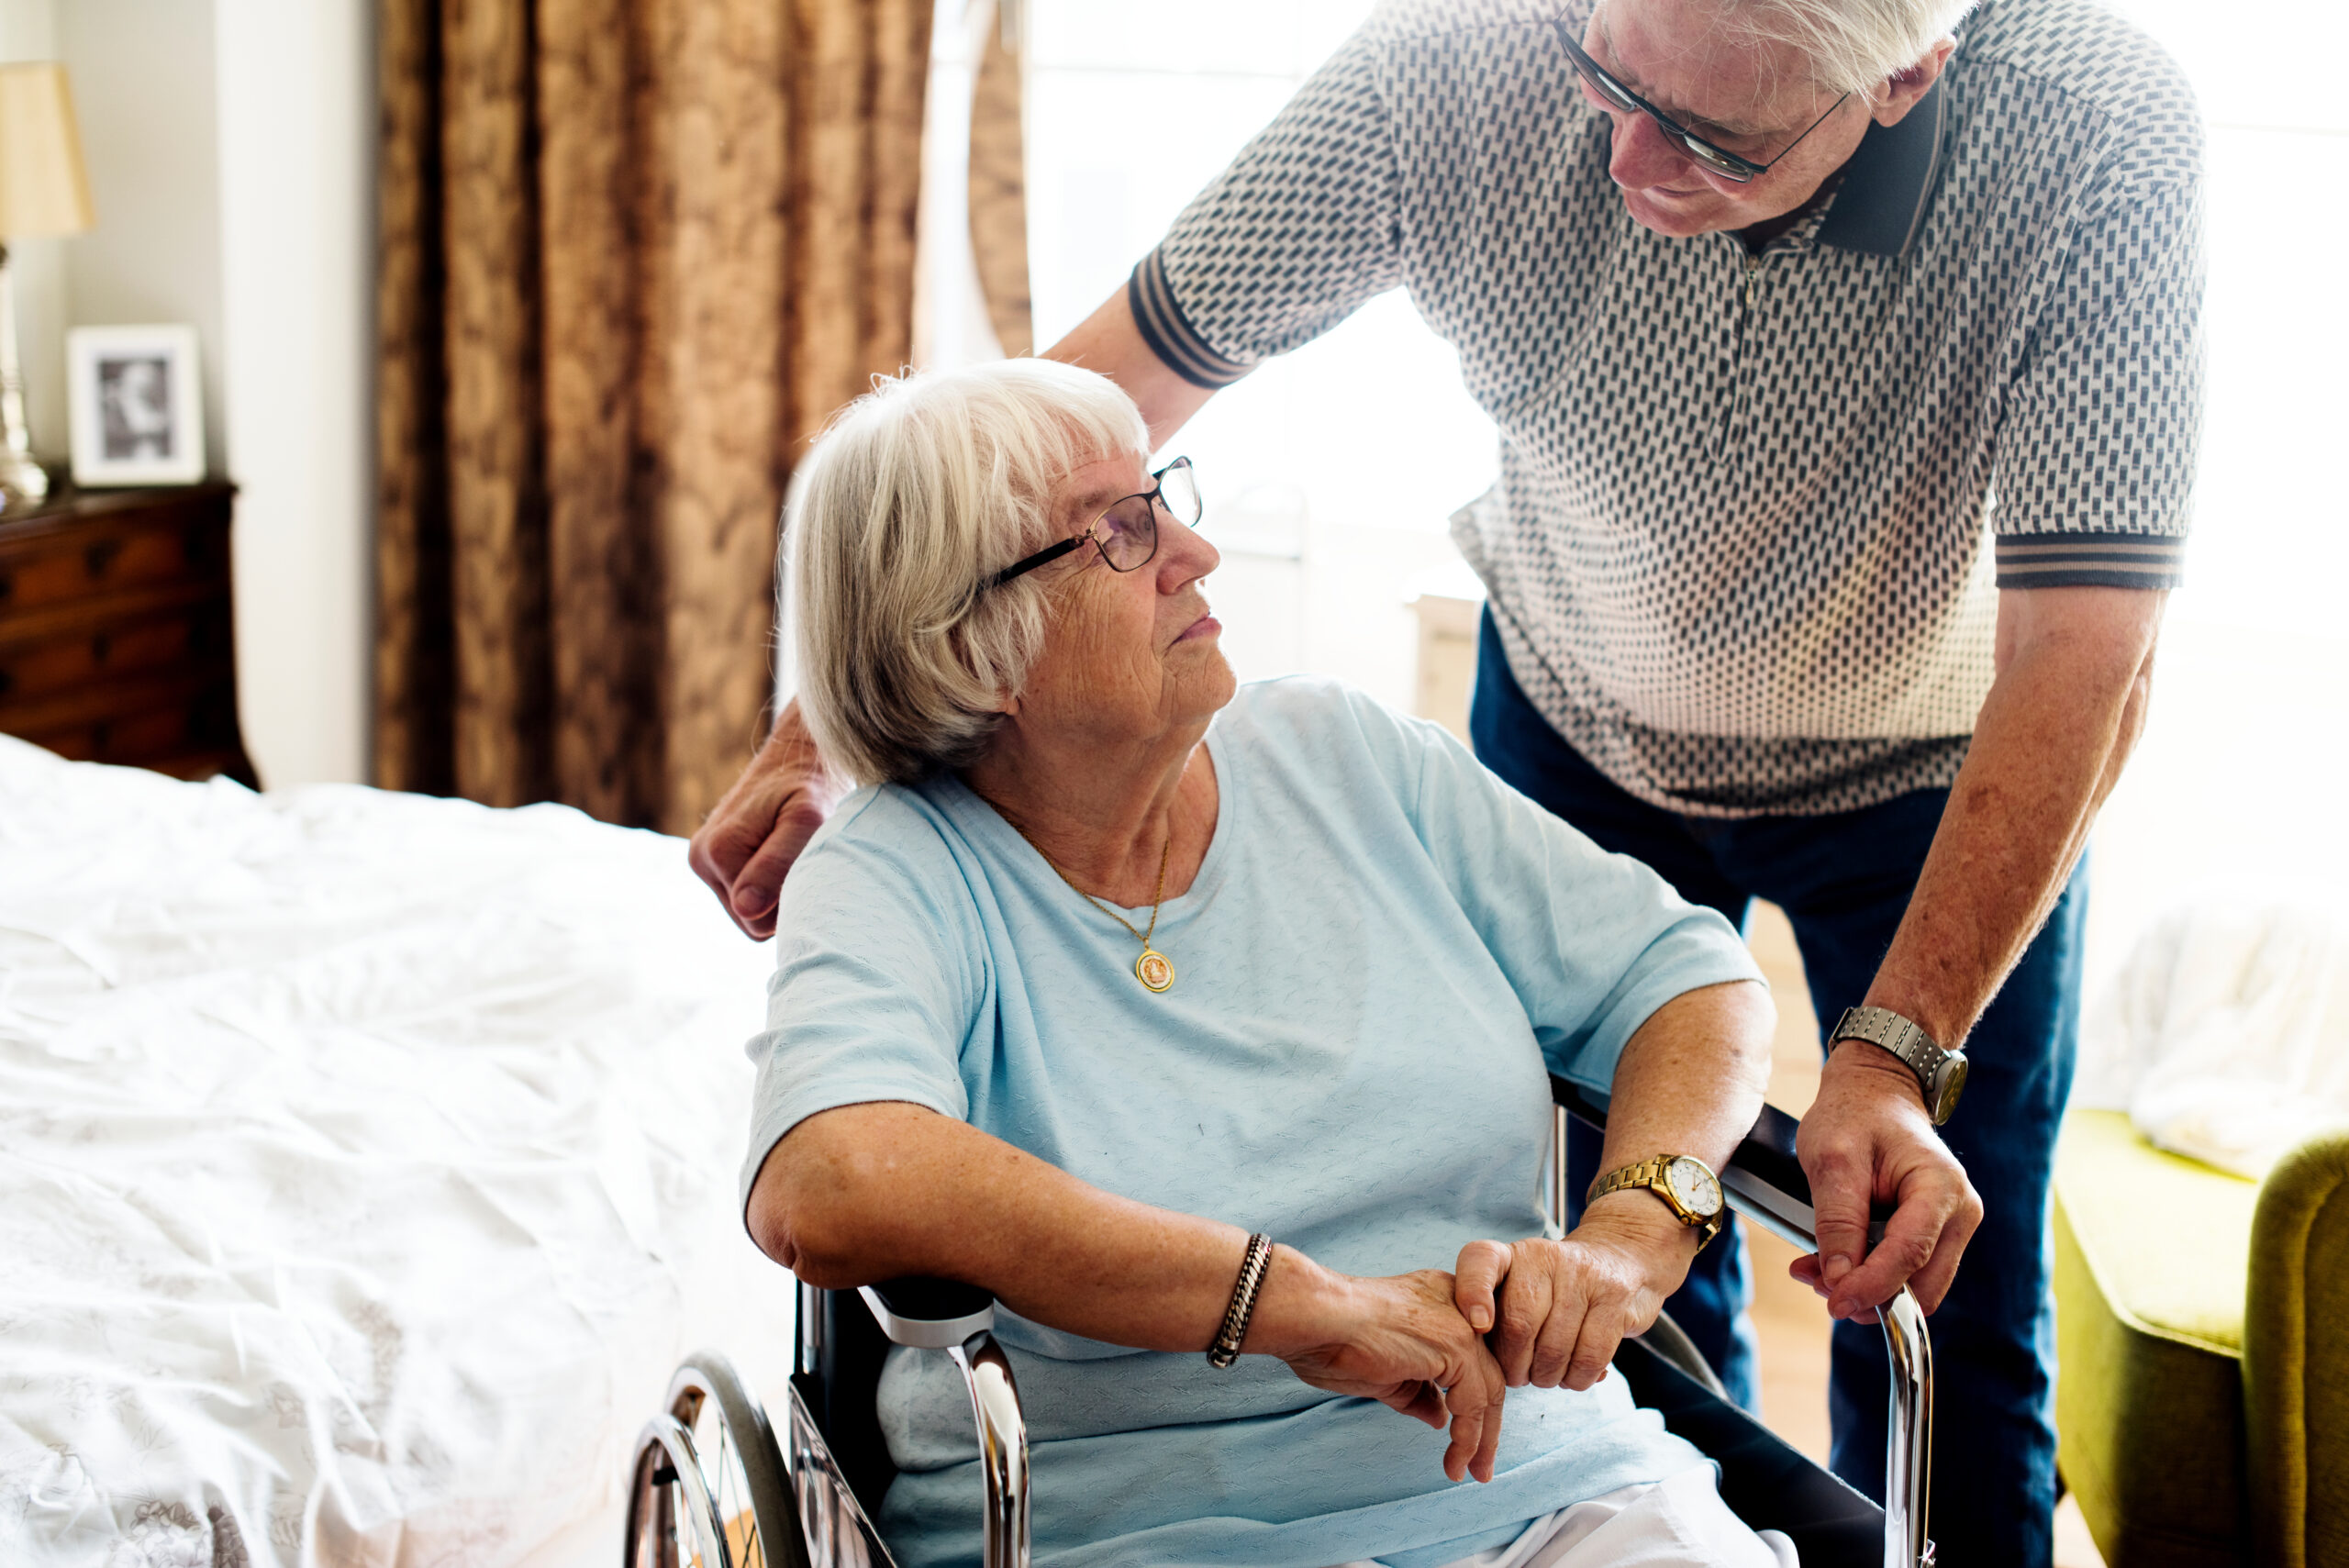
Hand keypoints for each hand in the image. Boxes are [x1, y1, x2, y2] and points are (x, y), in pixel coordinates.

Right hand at [687, 702, 842, 938]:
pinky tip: (778, 853)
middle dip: (782, 898)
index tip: (805, 863)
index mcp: (717, 852)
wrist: (800, 756)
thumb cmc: (810, 787)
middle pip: (751, 920)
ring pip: (749, 912)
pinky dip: (768, 883)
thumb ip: (777, 864)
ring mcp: (703, 860)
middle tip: (801, 856)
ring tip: (790, 850)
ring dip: (776, 890)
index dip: (791, 902)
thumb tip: (746, 907)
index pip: (759, 924)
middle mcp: (701, 859)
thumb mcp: (805, 820)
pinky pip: (746, 897)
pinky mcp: (712, 860)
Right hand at [1265, 1264, 1509, 1483]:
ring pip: (1489, 1392)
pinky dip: (1467, 1439)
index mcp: (1442, 1302)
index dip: (1473, 1402)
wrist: (1312, 1318)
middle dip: (1486, 1427)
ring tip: (1470, 1473)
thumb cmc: (1331, 1339)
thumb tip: (1442, 1418)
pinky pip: (1473, 1403)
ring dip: (1480, 1440)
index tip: (1468, 1441)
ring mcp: (1461, 1323)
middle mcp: (1459, 1305)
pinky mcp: (1456, 1345)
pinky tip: (1454, 1462)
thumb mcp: (1384, 1372)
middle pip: (1488, 1375)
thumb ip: (1418, 1391)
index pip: (1473, 1360)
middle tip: (1480, 1468)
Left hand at [1451, 1198, 1695, 1392]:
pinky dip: (1576, 1379)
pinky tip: (1574, 1376)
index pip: (1480, 1260)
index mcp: (1511, 1255)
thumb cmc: (1555, 1292)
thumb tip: (1484, 1366)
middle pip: (1518, 1324)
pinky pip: (1589, 1356)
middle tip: (1519, 1377)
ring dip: (1547, 1378)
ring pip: (1554, 1347)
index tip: (1478, 1327)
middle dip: (1515, 1367)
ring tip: (1547, 1376)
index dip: (1473, 1294)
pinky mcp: (1614, 1297)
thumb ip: (1496, 1318)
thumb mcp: (1520, 1290)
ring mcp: (1582, 1274)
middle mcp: (1544, 1257)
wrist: (1618, 1260)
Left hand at [1793, 1041, 1982, 1320]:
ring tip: (1815, 1268)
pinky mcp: (1936, 1235)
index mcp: (1941, 1187)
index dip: (1871, 1286)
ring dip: (1866, 1289)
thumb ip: (1837, 1220)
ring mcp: (1952, 1226)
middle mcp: (1959, 1213)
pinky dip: (1871, 1276)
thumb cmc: (1855, 1114)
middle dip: (1869, 1294)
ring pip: (1915, 1287)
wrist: (1876, 1092)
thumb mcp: (1832, 1159)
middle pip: (1922, 1286)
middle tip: (1813, 1280)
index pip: (1911, 1255)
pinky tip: (1835, 1262)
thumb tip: (1839, 1279)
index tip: (1833, 1301)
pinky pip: (1908, 1272)